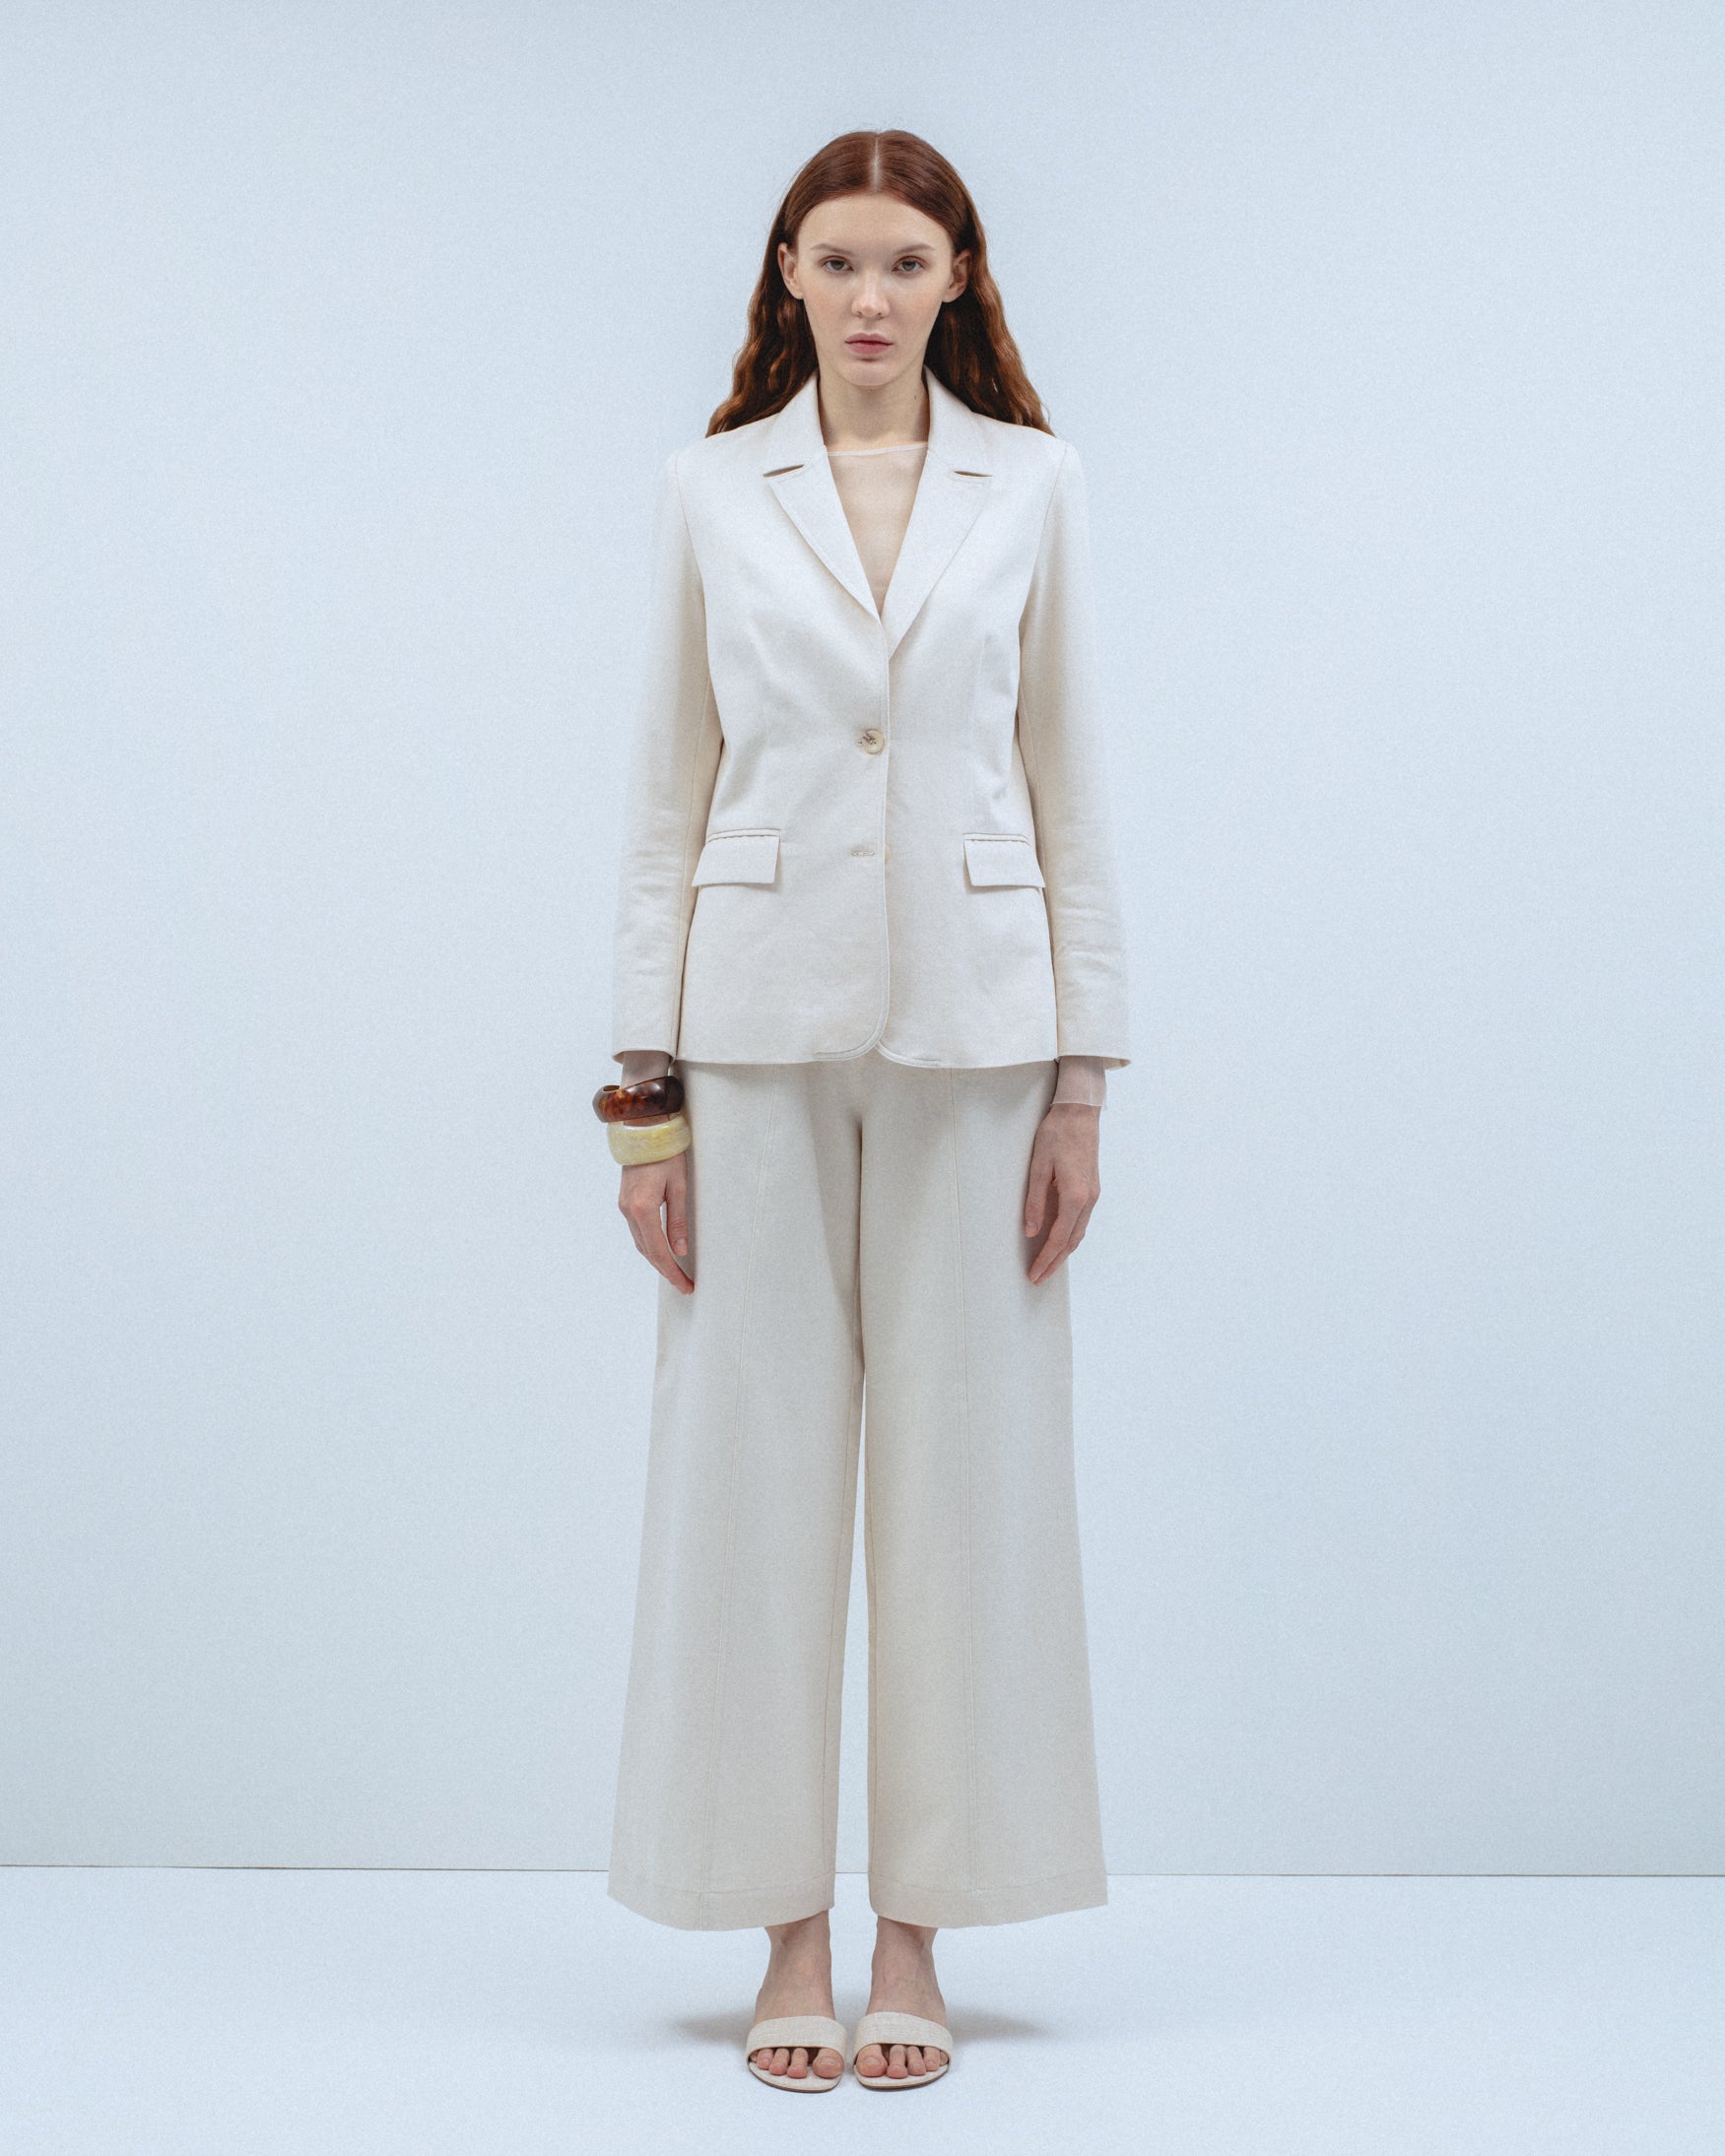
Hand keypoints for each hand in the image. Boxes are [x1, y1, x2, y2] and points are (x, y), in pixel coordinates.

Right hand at [618, 1148, 692, 1293]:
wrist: (644, 1130)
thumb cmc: (666, 1154)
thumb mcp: (678, 1187)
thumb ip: (677, 1220)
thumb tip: (679, 1250)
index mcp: (643, 1209)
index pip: (658, 1251)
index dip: (673, 1272)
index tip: (685, 1286)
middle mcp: (629, 1211)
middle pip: (647, 1252)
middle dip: (666, 1270)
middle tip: (685, 1284)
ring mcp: (624, 1207)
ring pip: (640, 1243)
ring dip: (657, 1259)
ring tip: (676, 1272)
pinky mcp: (625, 1202)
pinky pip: (637, 1232)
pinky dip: (649, 1245)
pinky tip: (661, 1250)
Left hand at [1023, 1103, 1100, 1283]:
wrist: (1080, 1112)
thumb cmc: (1057, 1134)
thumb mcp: (1039, 1166)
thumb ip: (1035, 1201)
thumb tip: (1031, 1230)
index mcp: (1075, 1196)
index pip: (1058, 1238)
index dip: (1045, 1258)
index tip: (1034, 1273)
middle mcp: (1088, 1199)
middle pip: (1071, 1241)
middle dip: (1054, 1262)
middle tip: (1038, 1278)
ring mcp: (1093, 1194)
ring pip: (1079, 1233)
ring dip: (1063, 1252)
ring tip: (1048, 1265)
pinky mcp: (1092, 1188)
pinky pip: (1082, 1221)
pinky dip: (1071, 1237)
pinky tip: (1061, 1241)